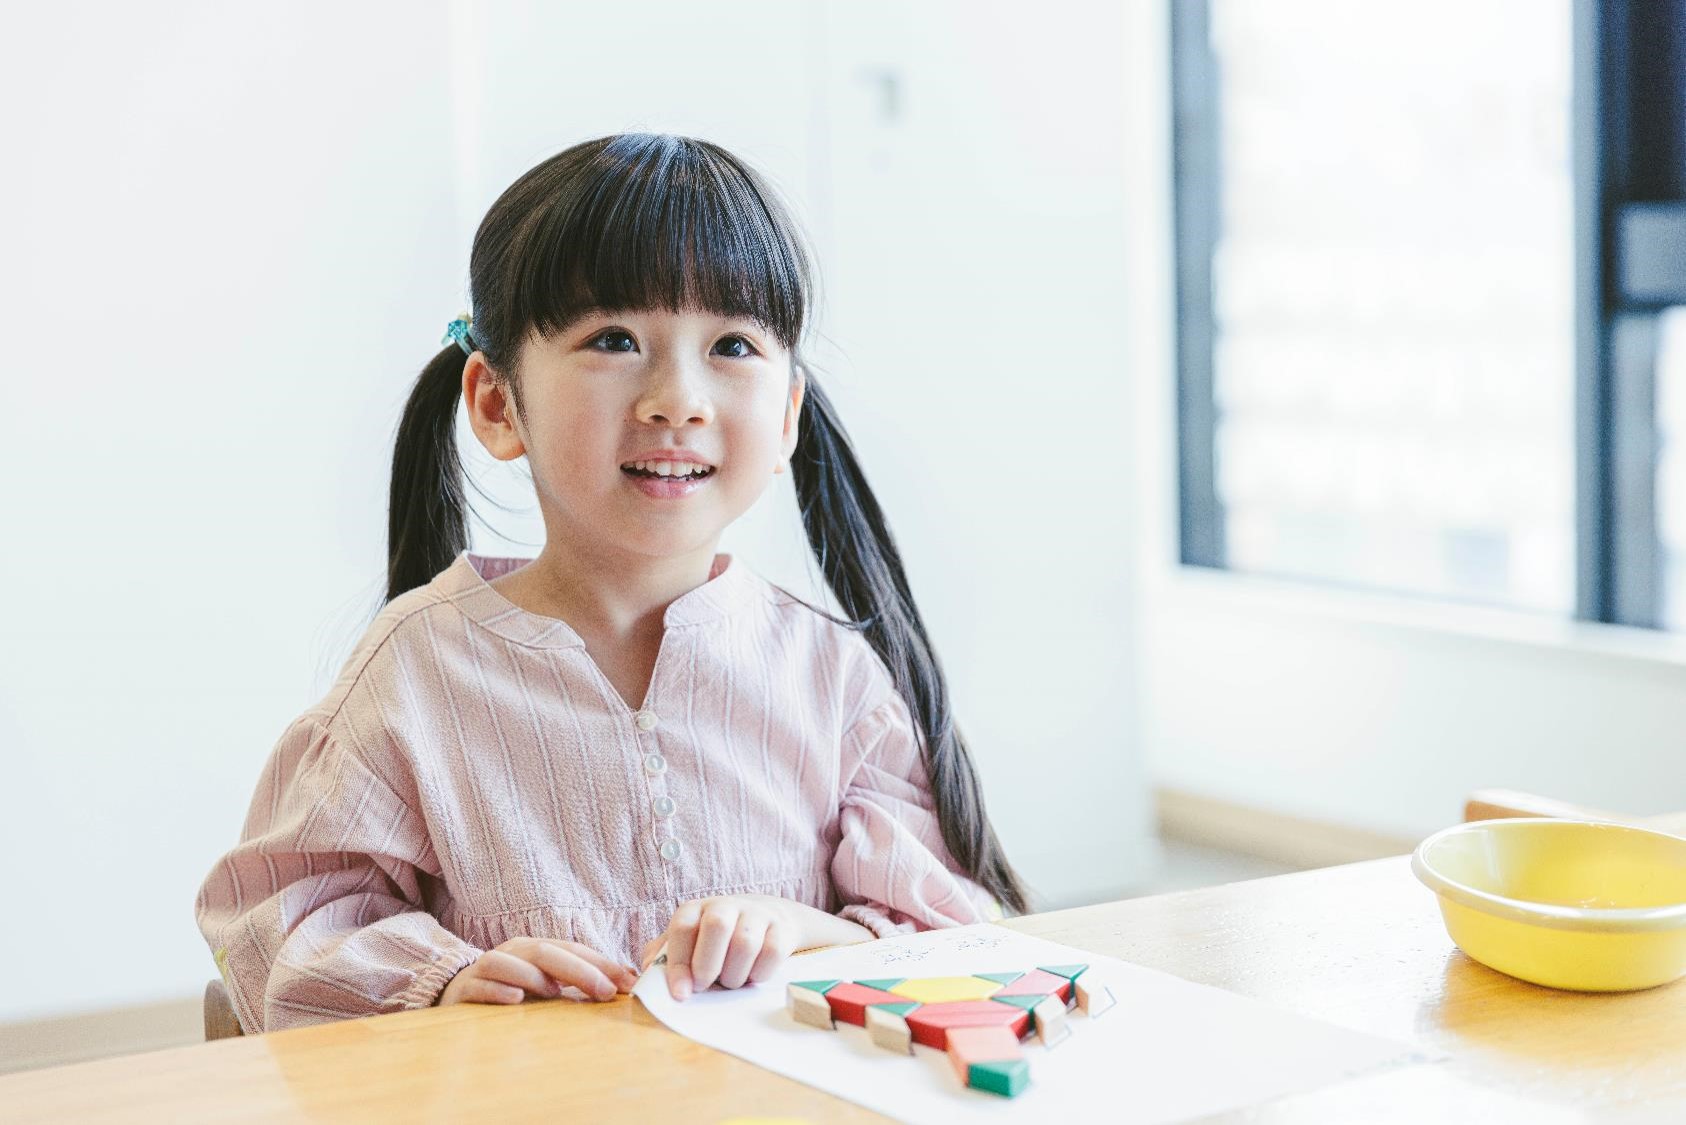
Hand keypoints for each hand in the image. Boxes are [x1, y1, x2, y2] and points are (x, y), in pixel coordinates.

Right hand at [436, 937, 638, 1006]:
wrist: (456, 993)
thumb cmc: (511, 990)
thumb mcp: (546, 984)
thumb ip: (579, 983)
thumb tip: (626, 982)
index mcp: (536, 949)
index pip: (572, 950)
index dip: (602, 964)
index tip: (629, 982)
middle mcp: (513, 953)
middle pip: (546, 952)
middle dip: (579, 970)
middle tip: (605, 991)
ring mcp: (486, 968)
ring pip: (509, 963)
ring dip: (535, 976)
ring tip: (555, 992)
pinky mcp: (465, 989)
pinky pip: (481, 985)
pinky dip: (498, 990)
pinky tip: (515, 999)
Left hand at [642, 894, 796, 1000]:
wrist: (768, 918)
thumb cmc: (717, 940)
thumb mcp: (689, 943)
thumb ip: (664, 957)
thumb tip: (645, 976)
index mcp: (696, 909)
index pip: (683, 928)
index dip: (679, 963)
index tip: (681, 994)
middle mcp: (725, 905)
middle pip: (716, 926)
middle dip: (708, 965)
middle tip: (707, 986)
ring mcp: (756, 914)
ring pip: (745, 943)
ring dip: (735, 974)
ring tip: (731, 981)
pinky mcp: (781, 927)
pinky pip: (772, 953)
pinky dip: (760, 973)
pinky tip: (752, 975)